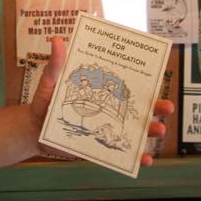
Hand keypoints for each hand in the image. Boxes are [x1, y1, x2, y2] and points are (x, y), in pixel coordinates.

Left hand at [29, 36, 175, 167]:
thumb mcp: (50, 82)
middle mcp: (109, 109)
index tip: (158, 75)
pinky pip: (122, 153)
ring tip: (160, 130)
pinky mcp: (101, 147)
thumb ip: (56, 65)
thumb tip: (57, 40)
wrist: (33, 130)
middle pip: (139, 107)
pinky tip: (145, 160)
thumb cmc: (45, 102)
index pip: (127, 83)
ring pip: (137, 130)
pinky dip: (136, 158)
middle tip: (167, 106)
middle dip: (157, 107)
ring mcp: (107, 128)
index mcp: (101, 90)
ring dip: (151, 131)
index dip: (144, 80)